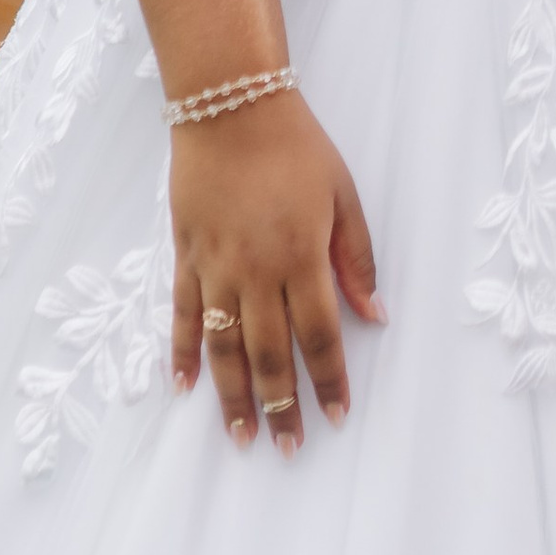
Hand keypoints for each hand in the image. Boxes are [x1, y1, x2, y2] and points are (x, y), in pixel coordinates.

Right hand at [170, 89, 383, 453]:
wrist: (230, 107)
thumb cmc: (296, 148)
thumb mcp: (343, 195)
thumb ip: (356, 258)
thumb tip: (374, 314)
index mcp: (301, 257)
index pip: (319, 335)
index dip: (329, 380)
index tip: (336, 417)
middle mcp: (255, 271)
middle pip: (269, 354)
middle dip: (281, 405)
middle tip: (288, 447)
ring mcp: (214, 267)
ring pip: (223, 347)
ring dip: (232, 397)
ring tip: (241, 437)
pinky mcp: (184, 257)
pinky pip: (182, 315)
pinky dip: (181, 353)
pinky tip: (184, 387)